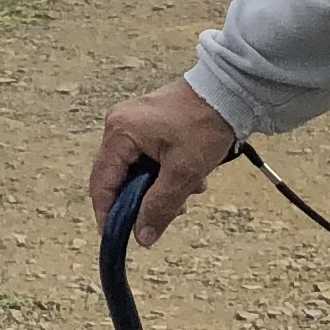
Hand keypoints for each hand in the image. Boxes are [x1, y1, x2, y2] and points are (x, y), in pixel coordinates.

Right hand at [88, 77, 238, 246]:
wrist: (228, 91)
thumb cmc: (204, 124)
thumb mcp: (183, 173)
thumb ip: (159, 207)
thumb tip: (141, 237)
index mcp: (120, 133)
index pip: (101, 183)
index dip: (108, 213)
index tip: (118, 236)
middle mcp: (119, 125)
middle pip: (118, 177)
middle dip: (140, 201)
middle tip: (162, 217)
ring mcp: (133, 123)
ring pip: (135, 170)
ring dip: (157, 189)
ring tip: (185, 197)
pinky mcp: (149, 124)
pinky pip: (146, 158)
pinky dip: (164, 174)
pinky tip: (189, 179)